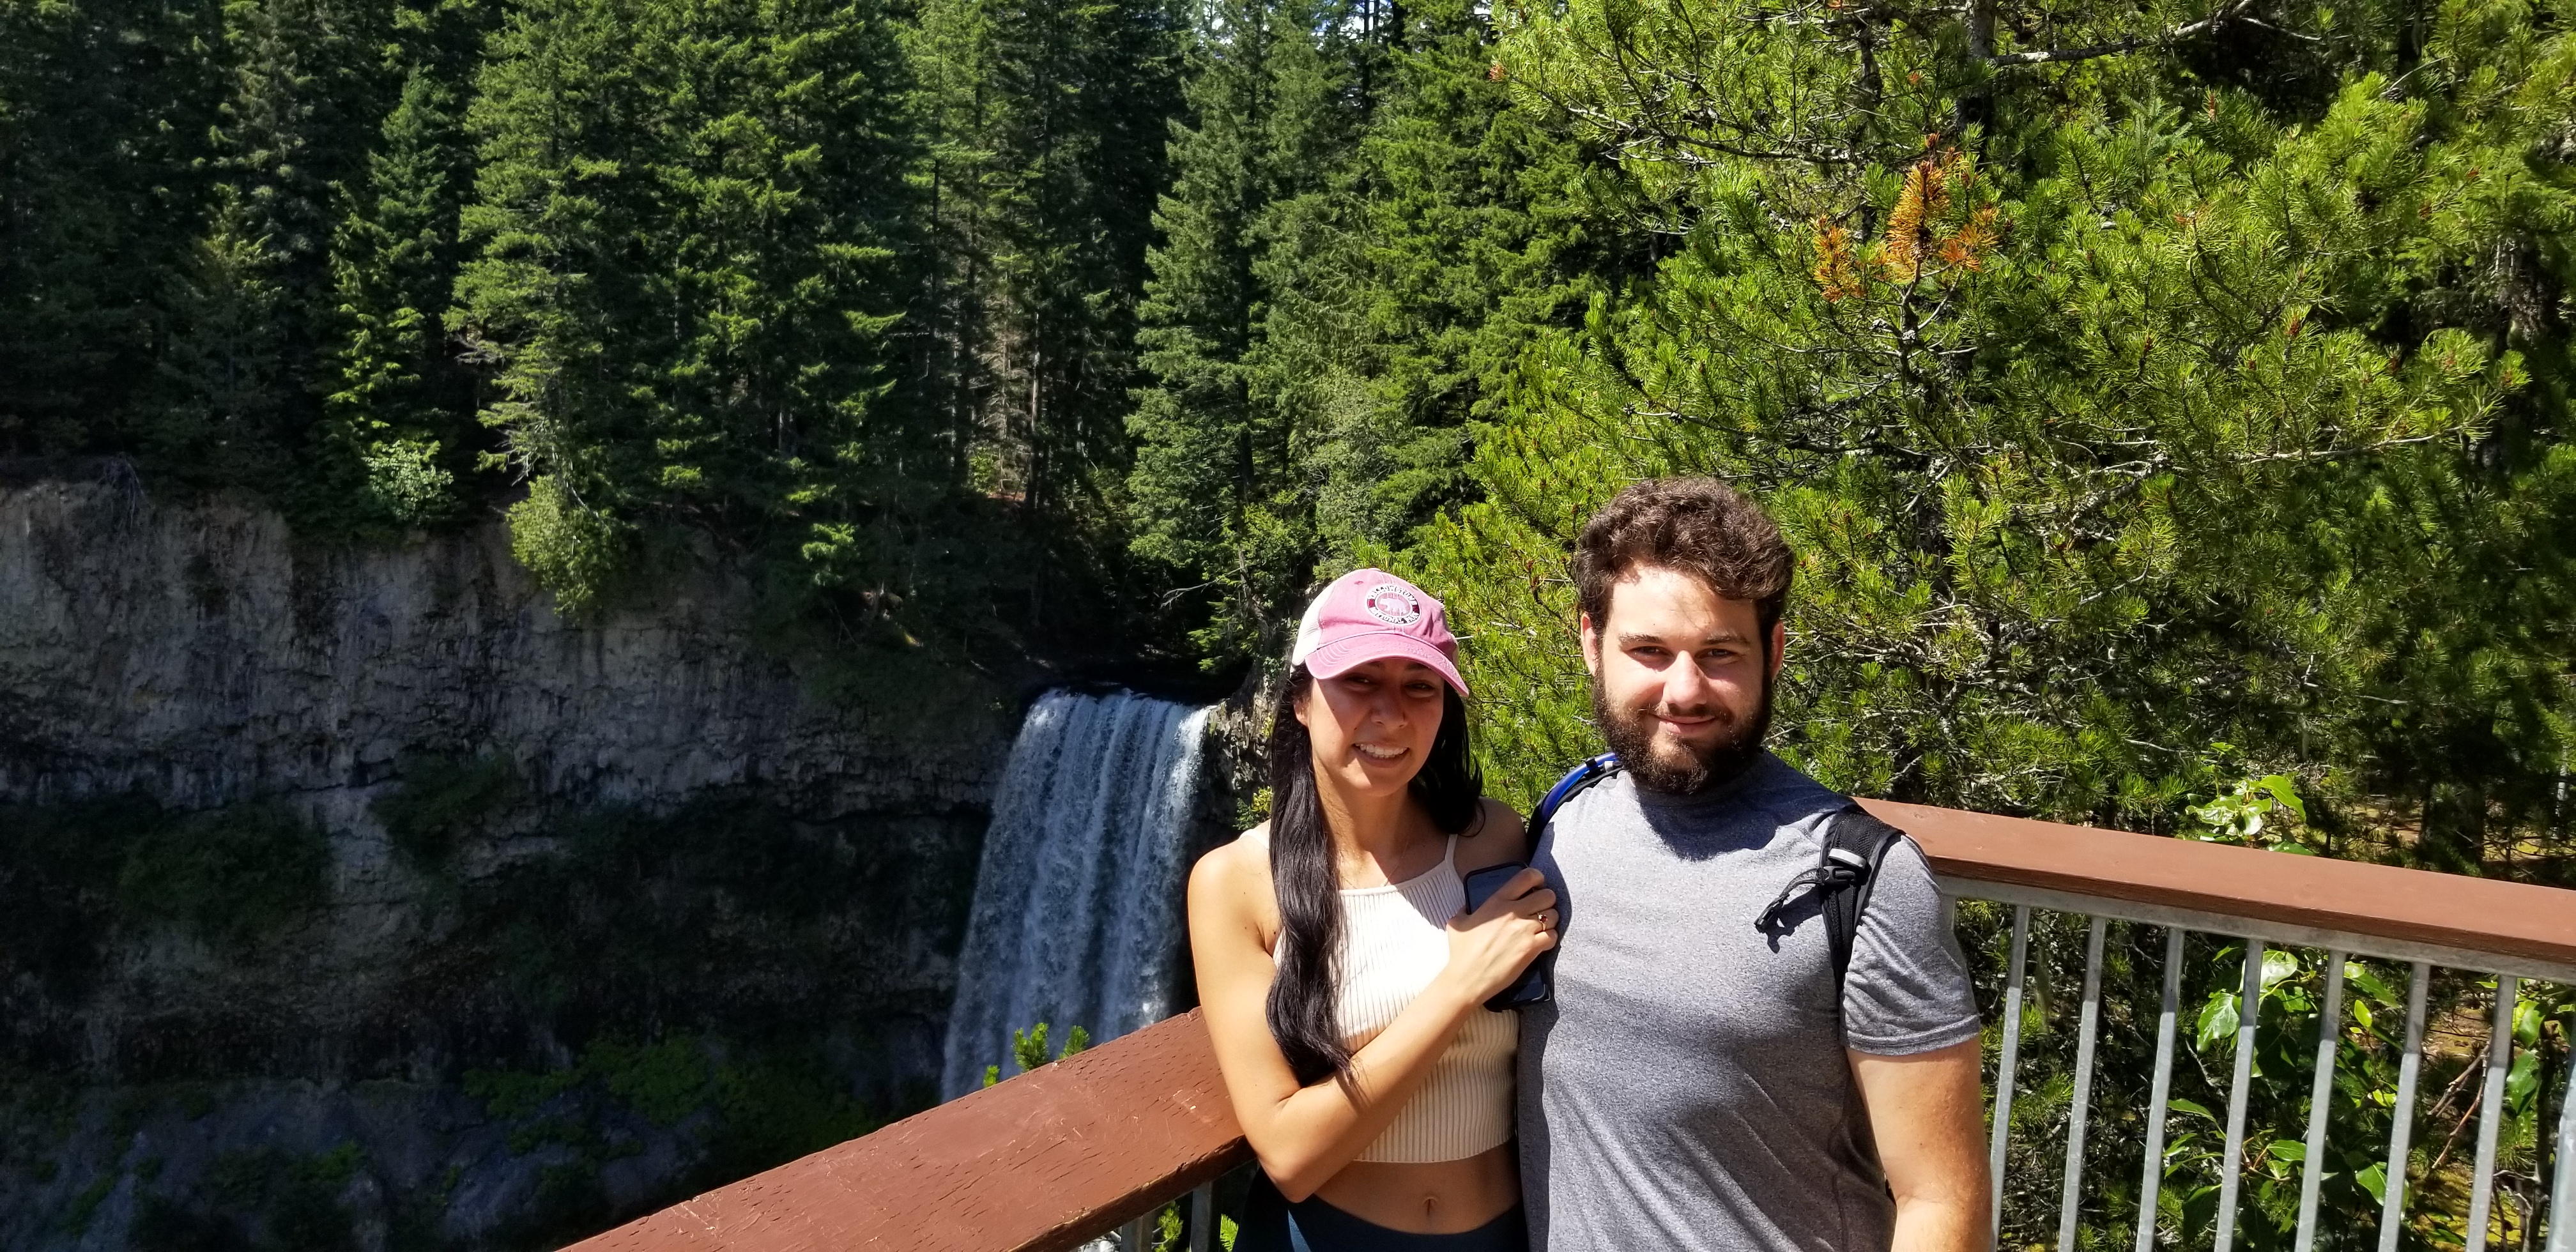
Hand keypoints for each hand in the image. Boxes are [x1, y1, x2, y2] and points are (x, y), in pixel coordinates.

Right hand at [1440, 868, 1556, 1004]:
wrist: (1467, 978)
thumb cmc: (1461, 952)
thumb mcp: (1458, 922)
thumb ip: (1466, 909)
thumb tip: (1467, 906)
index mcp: (1497, 901)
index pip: (1527, 877)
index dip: (1537, 878)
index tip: (1537, 884)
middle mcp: (1513, 912)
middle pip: (1547, 895)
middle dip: (1547, 901)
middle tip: (1540, 909)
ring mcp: (1524, 930)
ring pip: (1553, 915)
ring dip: (1550, 920)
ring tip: (1541, 927)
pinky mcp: (1532, 949)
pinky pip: (1553, 936)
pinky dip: (1550, 938)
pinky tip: (1540, 943)